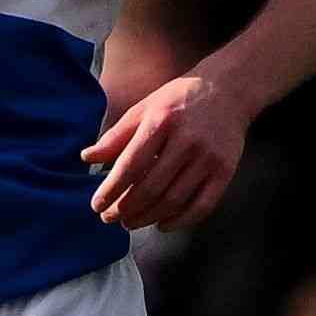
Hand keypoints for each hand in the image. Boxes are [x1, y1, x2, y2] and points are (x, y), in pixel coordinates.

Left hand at [81, 65, 255, 228]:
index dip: (111, 189)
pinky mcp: (225, 171)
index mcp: (161, 122)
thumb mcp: (143, 109)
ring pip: (174, 200)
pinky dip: (181, 221)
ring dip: (148, 217)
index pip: (130, 165)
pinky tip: (162, 225)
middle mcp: (187, 141)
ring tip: (130, 222)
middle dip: (126, 208)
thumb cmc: (178, 100)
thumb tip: (87, 158)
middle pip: (151, 187)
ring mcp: (208, 158)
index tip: (97, 205)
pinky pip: (203, 205)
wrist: (228, 90)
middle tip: (110, 218)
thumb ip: (116, 136)